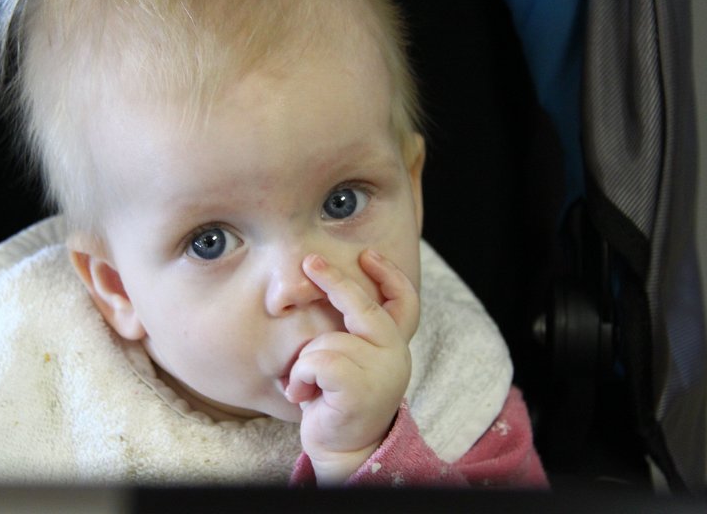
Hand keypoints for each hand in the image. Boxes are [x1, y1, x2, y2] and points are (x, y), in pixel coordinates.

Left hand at [284, 248, 418, 484]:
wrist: (343, 451)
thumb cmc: (338, 400)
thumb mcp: (351, 359)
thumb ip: (351, 331)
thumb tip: (328, 284)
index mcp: (395, 345)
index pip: (405, 302)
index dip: (389, 275)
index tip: (368, 254)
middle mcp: (395, 354)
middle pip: (363, 307)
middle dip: (334, 280)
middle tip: (309, 261)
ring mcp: (379, 371)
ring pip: (327, 341)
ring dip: (306, 363)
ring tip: (308, 386)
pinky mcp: (358, 388)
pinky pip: (317, 362)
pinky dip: (301, 377)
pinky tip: (304, 396)